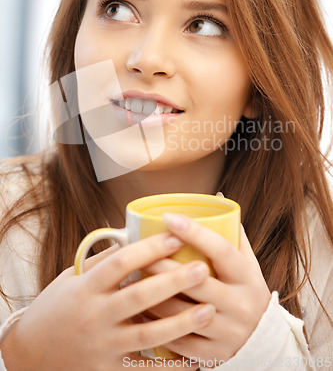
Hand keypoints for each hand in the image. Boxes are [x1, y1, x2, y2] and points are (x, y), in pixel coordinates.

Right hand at [0, 233, 211, 370]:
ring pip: (148, 334)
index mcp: (86, 288)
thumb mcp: (72, 278)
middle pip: (139, 295)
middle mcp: (95, 316)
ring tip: (208, 310)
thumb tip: (132, 238)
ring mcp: (102, 345)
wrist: (31, 352)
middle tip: (202, 269)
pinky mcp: (108, 369)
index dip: (150, 248)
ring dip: (181, 322)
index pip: (121, 262)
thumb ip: (102, 262)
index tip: (176, 236)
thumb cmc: (56, 307)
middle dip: (173, 281)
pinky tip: (194, 358)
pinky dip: (170, 365)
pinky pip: (144, 369)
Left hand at [143, 215, 270, 363]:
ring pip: (182, 312)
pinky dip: (157, 326)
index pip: (220, 250)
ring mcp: (227, 332)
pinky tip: (138, 313)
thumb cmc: (245, 291)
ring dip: (153, 295)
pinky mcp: (213, 355)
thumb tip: (214, 198)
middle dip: (163, 265)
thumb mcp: (247, 264)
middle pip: (196, 282)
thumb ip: (232, 234)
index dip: (194, 232)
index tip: (168, 217)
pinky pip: (179, 340)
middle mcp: (240, 304)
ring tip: (131, 279)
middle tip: (138, 251)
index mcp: (247, 277)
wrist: (263, 343)